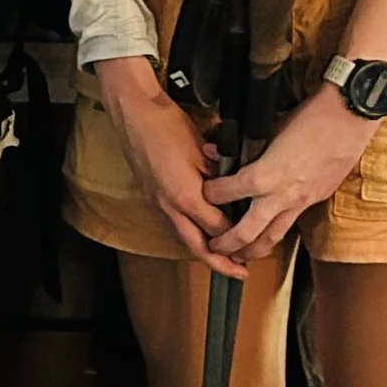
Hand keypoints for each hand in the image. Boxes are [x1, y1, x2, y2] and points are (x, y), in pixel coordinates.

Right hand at [92, 62, 242, 274]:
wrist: (134, 113)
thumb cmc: (168, 126)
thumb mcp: (204, 150)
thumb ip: (220, 177)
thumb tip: (237, 189)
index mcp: (186, 197)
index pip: (218, 229)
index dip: (236, 238)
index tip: (252, 242)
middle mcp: (169, 207)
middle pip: (197, 247)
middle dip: (219, 264)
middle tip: (238, 273)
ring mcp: (157, 204)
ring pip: (183, 238)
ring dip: (203, 251)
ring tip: (221, 256)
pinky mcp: (151, 198)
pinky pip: (173, 224)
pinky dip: (190, 234)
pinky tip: (201, 231)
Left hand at [207, 89, 369, 262]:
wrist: (350, 117)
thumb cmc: (311, 117)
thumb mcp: (268, 128)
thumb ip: (239, 147)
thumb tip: (212, 151)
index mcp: (264, 175)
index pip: (224, 194)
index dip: (210, 195)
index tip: (205, 194)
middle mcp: (280, 195)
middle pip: (246, 233)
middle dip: (226, 244)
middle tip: (214, 247)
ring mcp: (300, 201)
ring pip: (272, 237)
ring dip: (253, 250)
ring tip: (241, 255)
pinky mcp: (316, 200)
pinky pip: (291, 223)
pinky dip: (276, 232)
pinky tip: (269, 231)